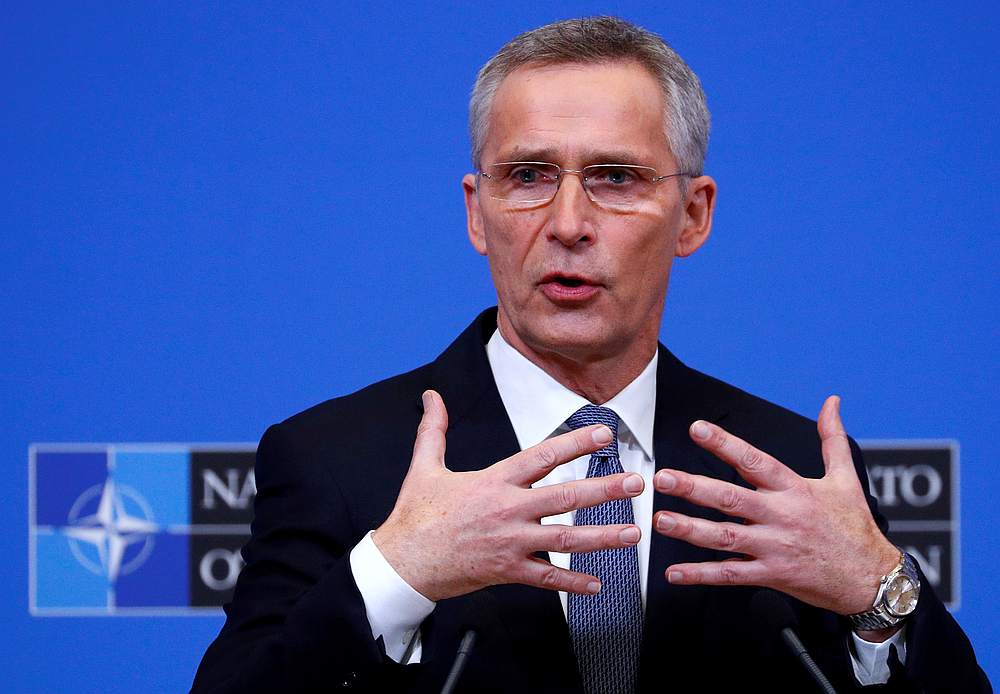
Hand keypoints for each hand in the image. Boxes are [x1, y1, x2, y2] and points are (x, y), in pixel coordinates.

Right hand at [373, 390, 644, 601]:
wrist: (402, 563)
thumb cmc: (415, 516)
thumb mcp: (423, 467)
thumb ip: (434, 430)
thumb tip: (431, 397)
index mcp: (494, 481)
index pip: (543, 456)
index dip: (576, 442)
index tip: (604, 433)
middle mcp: (508, 510)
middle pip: (566, 497)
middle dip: (605, 489)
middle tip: (636, 482)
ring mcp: (511, 542)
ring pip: (566, 539)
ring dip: (603, 537)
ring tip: (633, 533)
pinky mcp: (507, 571)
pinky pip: (547, 577)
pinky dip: (573, 582)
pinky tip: (597, 583)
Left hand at [652, 395, 898, 617]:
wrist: (874, 580)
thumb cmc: (855, 528)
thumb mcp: (846, 479)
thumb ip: (832, 438)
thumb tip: (832, 401)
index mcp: (795, 489)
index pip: (755, 461)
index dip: (725, 444)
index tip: (697, 429)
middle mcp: (781, 516)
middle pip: (731, 498)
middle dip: (694, 487)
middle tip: (663, 477)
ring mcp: (775, 547)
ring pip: (725, 536)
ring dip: (690, 529)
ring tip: (660, 521)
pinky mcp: (772, 574)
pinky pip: (732, 574)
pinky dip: (702, 575)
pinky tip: (675, 573)